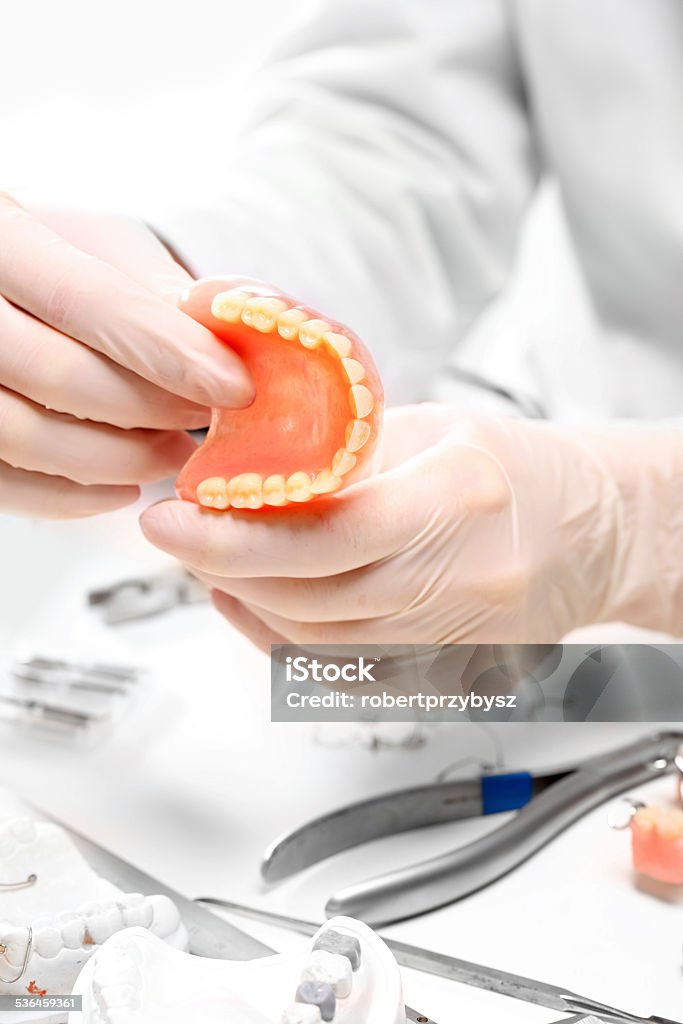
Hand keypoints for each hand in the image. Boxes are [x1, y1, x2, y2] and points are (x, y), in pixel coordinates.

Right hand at [0, 194, 252, 517]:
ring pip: (24, 437)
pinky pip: (4, 485)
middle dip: (149, 408)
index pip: (82, 298)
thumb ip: (158, 286)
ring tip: (174, 452)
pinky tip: (125, 487)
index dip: (167, 349)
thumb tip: (228, 330)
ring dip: (118, 458)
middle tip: (208, 418)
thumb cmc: (58, 261)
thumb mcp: (104, 245)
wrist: (2, 292)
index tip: (236, 387)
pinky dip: (71, 497)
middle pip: (54, 374)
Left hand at [139, 404, 624, 646]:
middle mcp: (456, 576)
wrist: (592, 533)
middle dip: (222, 564)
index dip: (238, 535)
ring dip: (245, 597)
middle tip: (176, 529)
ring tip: (208, 556)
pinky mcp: (438, 665)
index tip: (174, 518)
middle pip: (309, 595)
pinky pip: (336, 667)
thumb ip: (343, 451)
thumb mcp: (433, 428)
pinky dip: (278, 634)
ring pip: (313, 637)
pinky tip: (250, 599)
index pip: (330, 535)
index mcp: (458, 498)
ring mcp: (449, 631)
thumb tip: (250, 461)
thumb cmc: (520, 472)